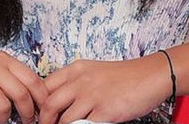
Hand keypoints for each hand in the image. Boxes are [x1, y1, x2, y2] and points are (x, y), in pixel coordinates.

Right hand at [0, 50, 48, 123]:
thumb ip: (10, 74)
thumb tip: (31, 94)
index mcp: (5, 60)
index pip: (32, 79)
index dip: (41, 97)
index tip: (43, 108)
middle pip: (22, 95)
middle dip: (27, 113)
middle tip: (27, 120)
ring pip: (5, 107)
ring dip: (4, 118)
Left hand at [38, 54, 170, 123]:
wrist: (150, 75)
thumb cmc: (124, 77)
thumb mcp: (94, 72)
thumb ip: (75, 83)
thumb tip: (56, 101)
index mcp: (76, 69)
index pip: (44, 85)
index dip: (38, 103)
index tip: (38, 114)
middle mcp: (80, 80)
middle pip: (48, 103)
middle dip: (44, 121)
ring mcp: (92, 96)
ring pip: (63, 119)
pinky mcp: (104, 111)